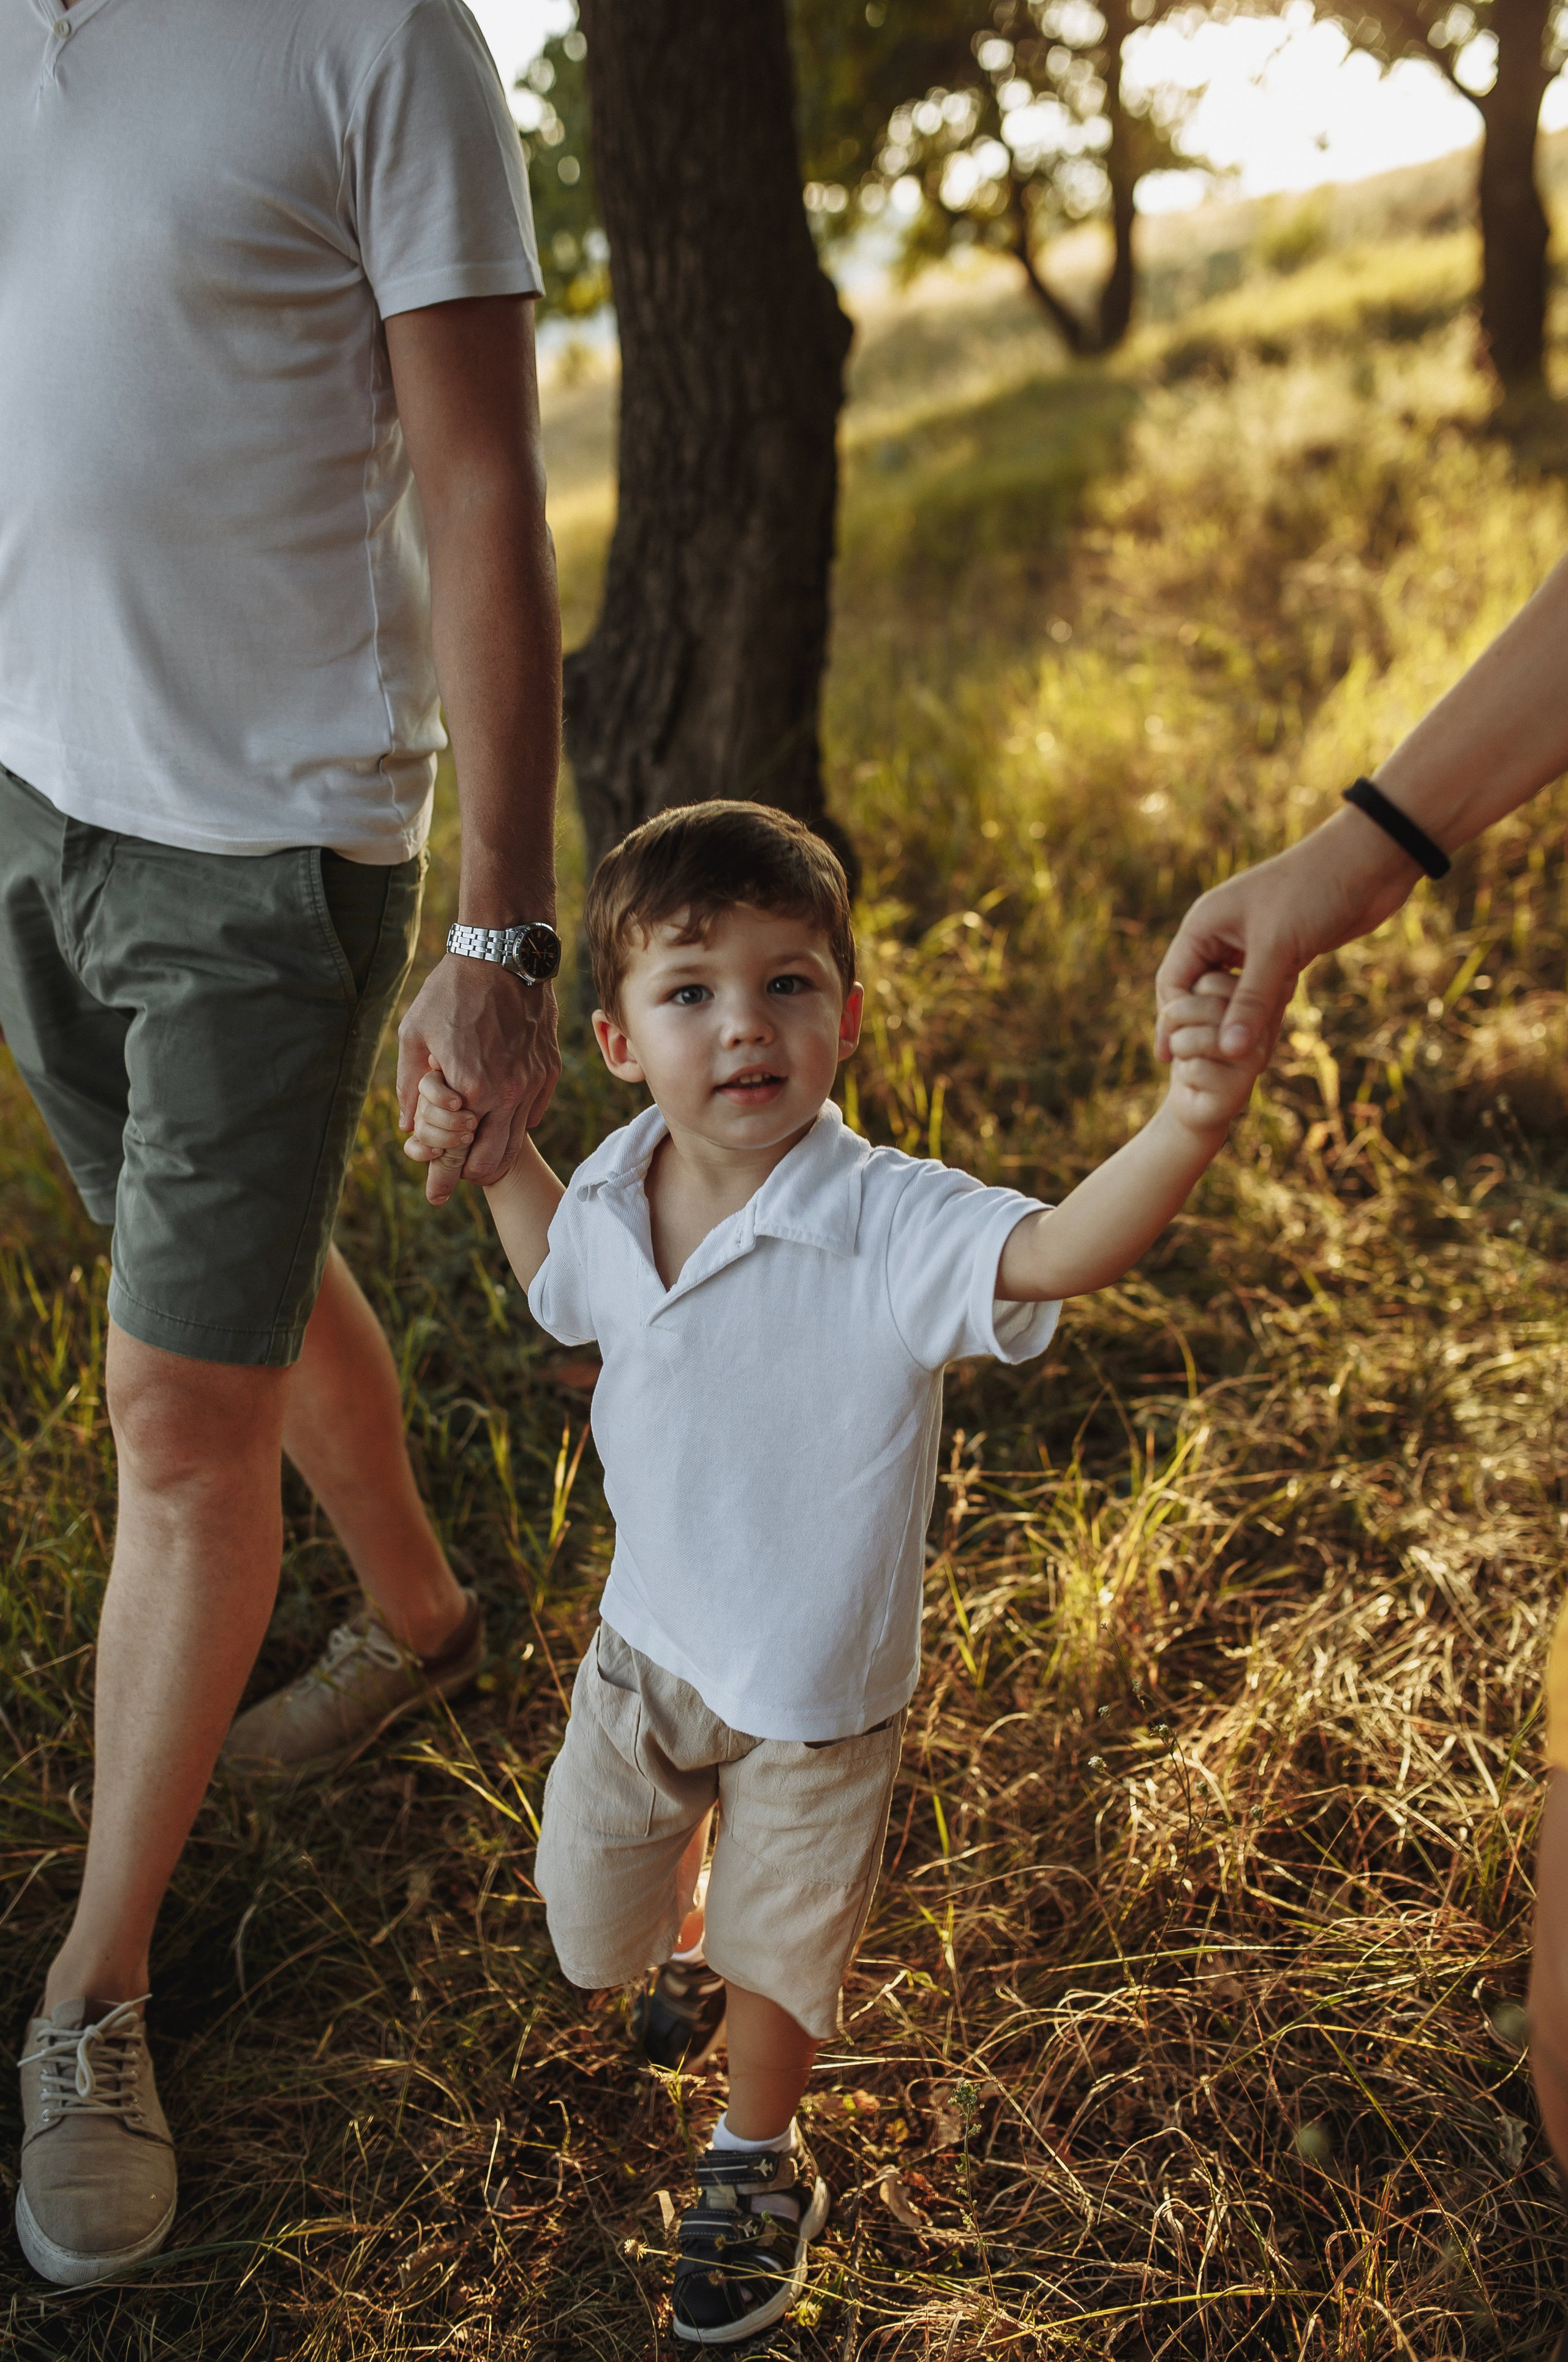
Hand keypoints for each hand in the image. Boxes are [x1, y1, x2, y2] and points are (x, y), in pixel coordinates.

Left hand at [397, 955, 559, 1191]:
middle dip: (470, 1175)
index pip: (455, 1153)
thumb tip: (407, 1126)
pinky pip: (532, 1116)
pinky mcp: (548, 1073)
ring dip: (493, 1155)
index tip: (434, 1195)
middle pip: (491, 1165)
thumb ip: (408, 1086)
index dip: (440, 1178)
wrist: (504, 954)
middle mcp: (507, 1094)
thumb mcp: (414, 1035)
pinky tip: (497, 1112)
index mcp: (470, 1088)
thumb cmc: (452, 991)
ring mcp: (532, 1085)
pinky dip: (513, 1124)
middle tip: (456, 1173)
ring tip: (476, 1154)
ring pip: (515, 1146)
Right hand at [1154, 807, 1419, 1066]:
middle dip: (1200, 1026)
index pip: (1173, 981)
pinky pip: (1260, 991)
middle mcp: (1222, 933)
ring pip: (1229, 994)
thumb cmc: (1313, 890)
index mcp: (1205, 924)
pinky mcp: (1282, 951)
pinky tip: (1261, 1041)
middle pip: (1197, 990)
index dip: (1171, 1021)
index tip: (1172, 1059)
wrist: (1369, 861)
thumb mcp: (1277, 949)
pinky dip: (1260, 1014)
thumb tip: (1228, 1052)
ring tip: (1229, 1062)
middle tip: (1199, 1066)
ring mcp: (1252, 943)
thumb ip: (1251, 1002)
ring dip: (1232, 1024)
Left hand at [1161, 972, 1266, 1132]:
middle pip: (1208, 1007)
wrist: (1194, 1100)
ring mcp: (1254, 1057)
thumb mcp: (1184, 1010)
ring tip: (1187, 1056)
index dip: (1185, 994)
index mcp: (1253, 1000)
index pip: (1212, 981)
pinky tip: (1196, 1082)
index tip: (1184, 1008)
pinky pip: (1196, 1068)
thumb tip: (1177, 1003)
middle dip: (1174, 1017)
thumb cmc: (1189, 1046)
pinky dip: (1184, 1074)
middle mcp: (1262, 1026)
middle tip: (1175, 1034)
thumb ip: (1184, 992)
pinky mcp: (1240, 1087)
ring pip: (1201, 1037)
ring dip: (1178, 1046)